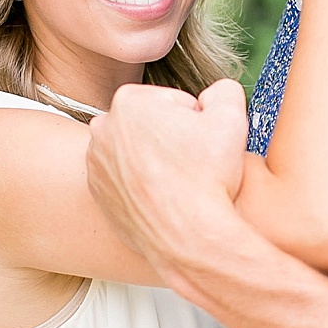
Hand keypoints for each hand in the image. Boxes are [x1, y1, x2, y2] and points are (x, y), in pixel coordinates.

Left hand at [87, 80, 249, 268]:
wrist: (188, 237)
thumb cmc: (208, 177)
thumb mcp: (232, 117)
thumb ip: (224, 91)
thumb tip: (216, 93)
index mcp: (128, 101)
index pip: (175, 103)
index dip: (198, 123)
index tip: (204, 144)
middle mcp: (103, 128)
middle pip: (153, 126)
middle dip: (174, 139)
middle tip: (194, 165)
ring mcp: (96, 162)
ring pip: (139, 153)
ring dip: (158, 162)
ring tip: (180, 183)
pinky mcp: (97, 193)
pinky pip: (127, 180)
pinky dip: (143, 186)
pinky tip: (164, 198)